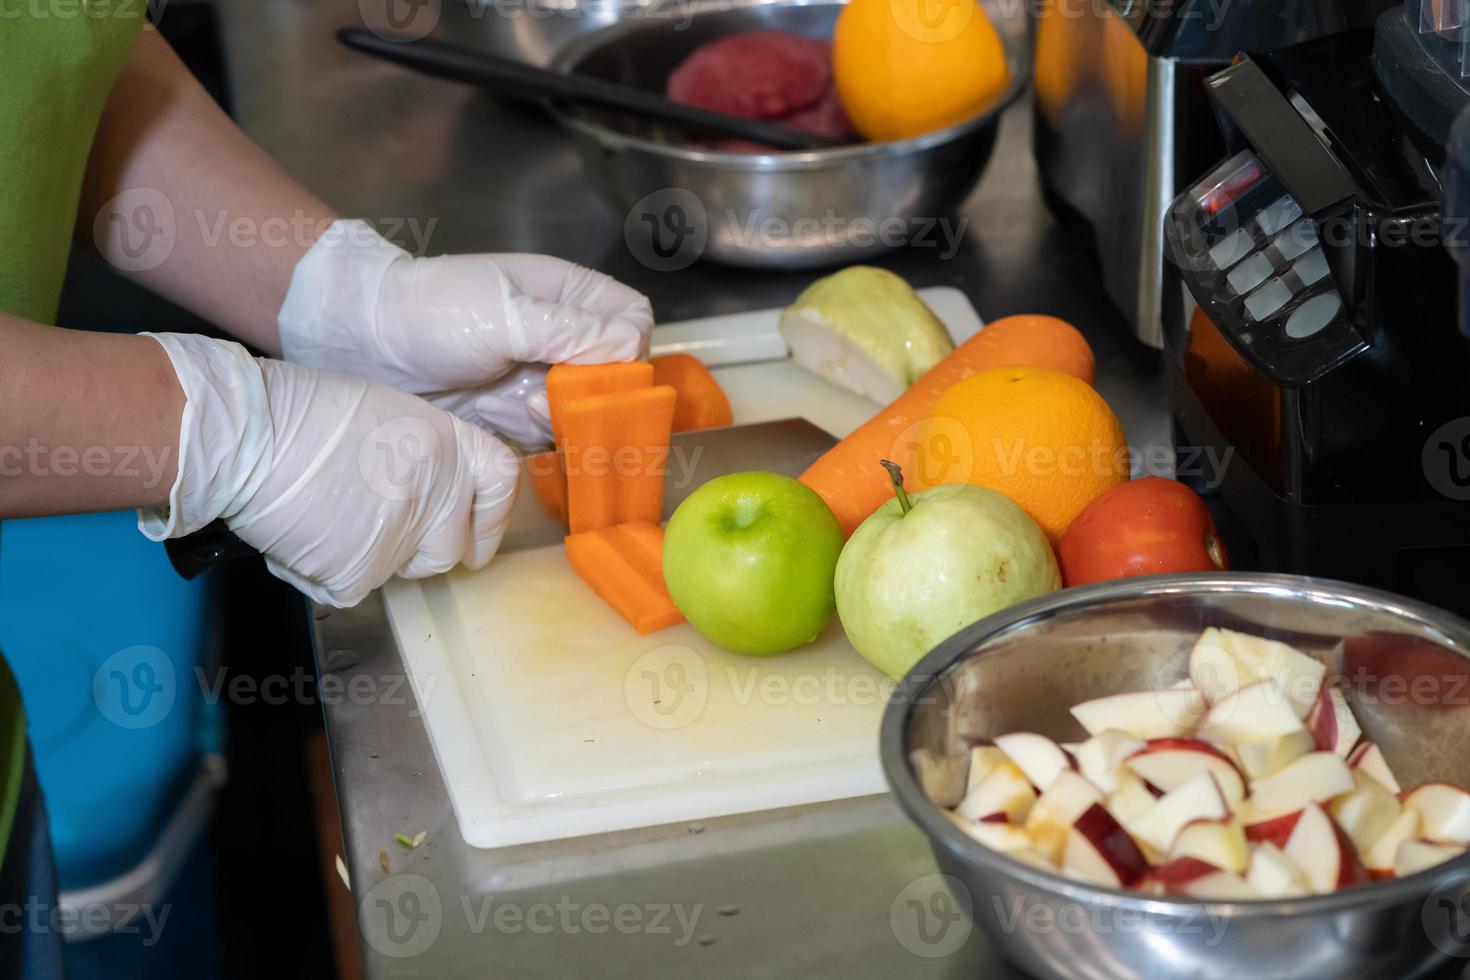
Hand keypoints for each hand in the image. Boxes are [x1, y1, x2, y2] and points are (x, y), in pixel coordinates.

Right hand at [139, 333, 518, 606]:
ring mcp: (402, 538)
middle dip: (420, 547)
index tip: (476, 532)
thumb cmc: (300, 415)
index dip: (490, 514)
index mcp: (448, 443)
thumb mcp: (386, 413)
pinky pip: (352, 589)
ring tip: (328, 517)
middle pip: (450, 546)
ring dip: (373, 556)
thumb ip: (425, 455)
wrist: (247, 435)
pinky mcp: (361, 572)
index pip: (500, 483)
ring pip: (402, 570)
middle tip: (374, 525)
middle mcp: (438, 493)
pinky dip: (325, 572)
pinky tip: (301, 535)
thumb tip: (433, 489)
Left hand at [276, 220, 653, 446]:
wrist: (363, 342)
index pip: (632, 319)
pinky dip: (535, 433)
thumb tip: (632, 346)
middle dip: (592, 392)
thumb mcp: (505, 315)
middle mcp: (559, 332)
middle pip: (616, 372)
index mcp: (564, 292)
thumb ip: (571, 330)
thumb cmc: (431, 311)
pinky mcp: (513, 408)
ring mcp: (537, 373)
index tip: (606, 370)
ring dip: (560, 416)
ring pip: (586, 407)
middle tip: (552, 398)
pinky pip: (551, 431)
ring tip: (516, 406)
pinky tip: (499, 416)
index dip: (630, 348)